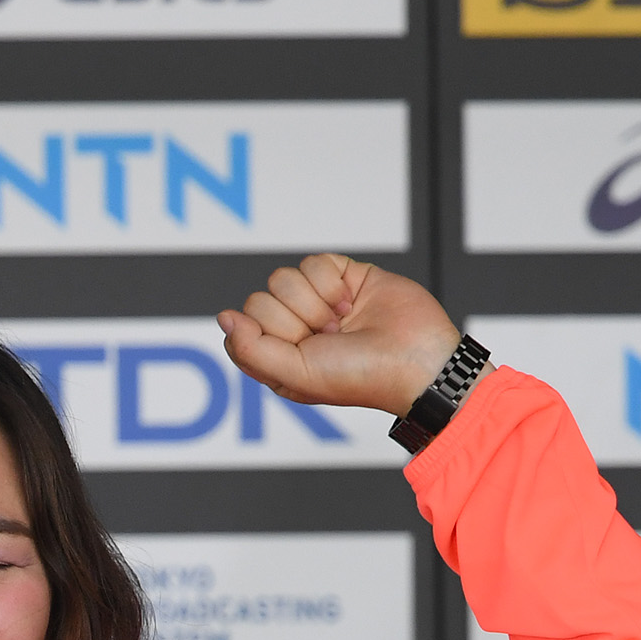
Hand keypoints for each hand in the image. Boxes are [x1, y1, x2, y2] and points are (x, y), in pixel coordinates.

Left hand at [217, 255, 460, 418]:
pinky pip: (312, 262)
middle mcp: (294, 330)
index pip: (241, 328)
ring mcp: (316, 302)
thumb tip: (224, 318)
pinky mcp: (341, 276)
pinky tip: (351, 303)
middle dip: (296, 319)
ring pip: (283, 278)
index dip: (267, 334)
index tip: (297, 347)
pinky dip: (331, 281)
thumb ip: (251, 350)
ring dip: (316, 302)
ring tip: (342, 322)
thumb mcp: (296, 374)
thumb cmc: (359, 377)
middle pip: (260, 299)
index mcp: (278, 359)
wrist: (416, 359)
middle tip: (328, 338)